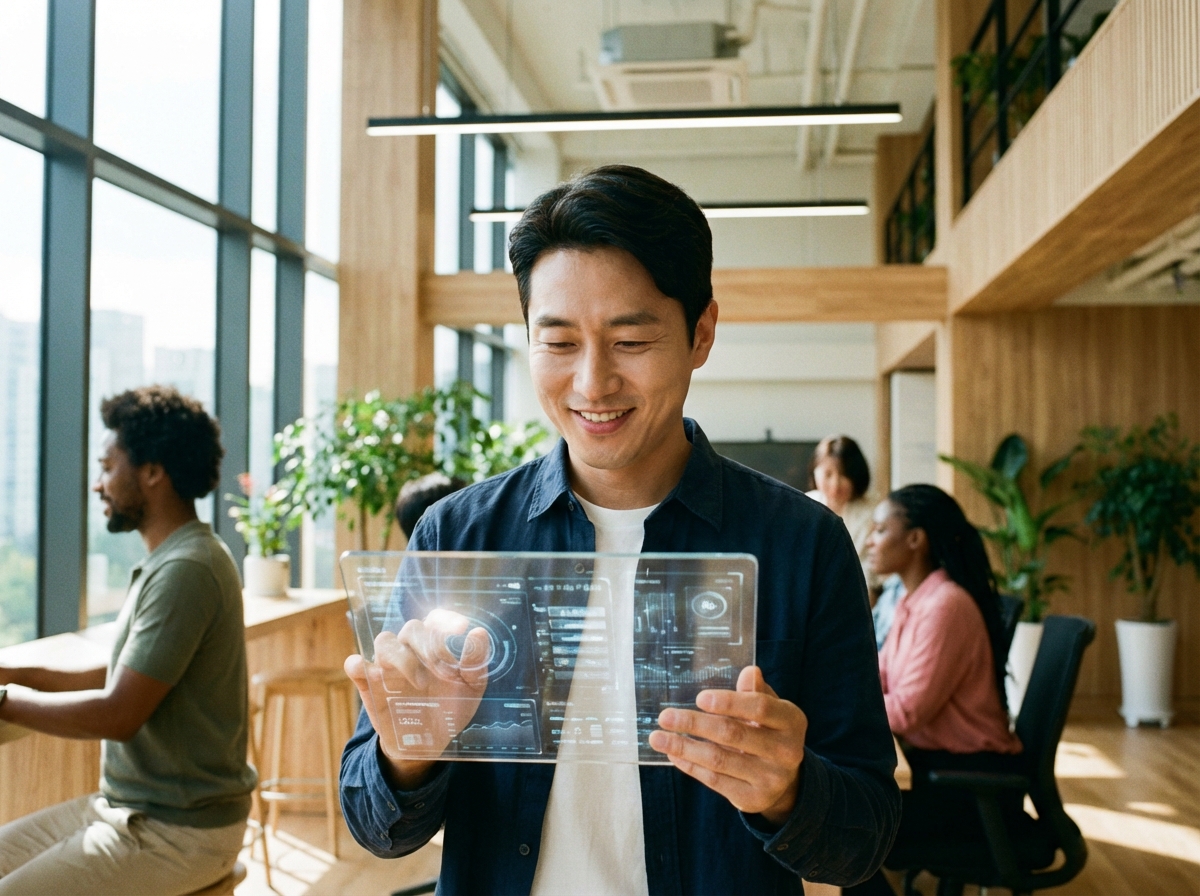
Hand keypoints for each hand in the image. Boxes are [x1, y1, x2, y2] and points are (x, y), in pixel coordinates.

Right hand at [345, 609, 490, 784]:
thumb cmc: (451, 708)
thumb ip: (476, 663)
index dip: (446, 619)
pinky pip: (355, 666)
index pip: (435, 619)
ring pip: (384, 641)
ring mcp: (387, 666)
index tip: (461, 628)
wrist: (428, 744)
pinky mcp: (369, 685)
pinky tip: (370, 673)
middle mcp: (410, 649)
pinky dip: (358, 664)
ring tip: (420, 683)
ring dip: (402, 657)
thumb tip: (480, 633)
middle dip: (428, 645)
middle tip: (442, 672)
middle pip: (412, 628)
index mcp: (435, 645)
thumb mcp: (471, 689)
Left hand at [648, 665, 806, 825]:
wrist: (784, 781)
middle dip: (695, 724)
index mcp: (791, 721)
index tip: (699, 698)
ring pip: (719, 760)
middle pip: (734, 734)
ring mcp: (771, 779)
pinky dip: (691, 766)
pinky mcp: (753, 799)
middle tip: (665, 716)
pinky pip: (715, 780)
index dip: (729, 702)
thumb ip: (756, 693)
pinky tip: (674, 755)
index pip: (760, 708)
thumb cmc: (769, 732)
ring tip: (658, 738)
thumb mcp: (770, 711)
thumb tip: (749, 672)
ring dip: (684, 747)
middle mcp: (787, 751)